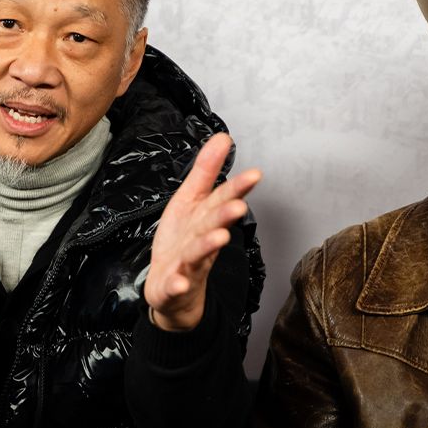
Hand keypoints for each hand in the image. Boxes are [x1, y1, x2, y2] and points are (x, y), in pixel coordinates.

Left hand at [145, 132, 260, 330]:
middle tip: (238, 206)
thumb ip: (206, 171)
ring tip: (219, 237)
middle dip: (225, 215)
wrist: (173, 290)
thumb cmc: (182, 242)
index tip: (255, 174)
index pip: (222, 199)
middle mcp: (200, 241)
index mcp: (204, 218)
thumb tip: (223, 137)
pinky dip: (177, 285)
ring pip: (198, 254)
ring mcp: (187, 265)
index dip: (237, 187)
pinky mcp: (173, 285)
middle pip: (213, 225)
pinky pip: (174, 286)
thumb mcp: (190, 201)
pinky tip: (179, 282)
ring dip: (208, 245)